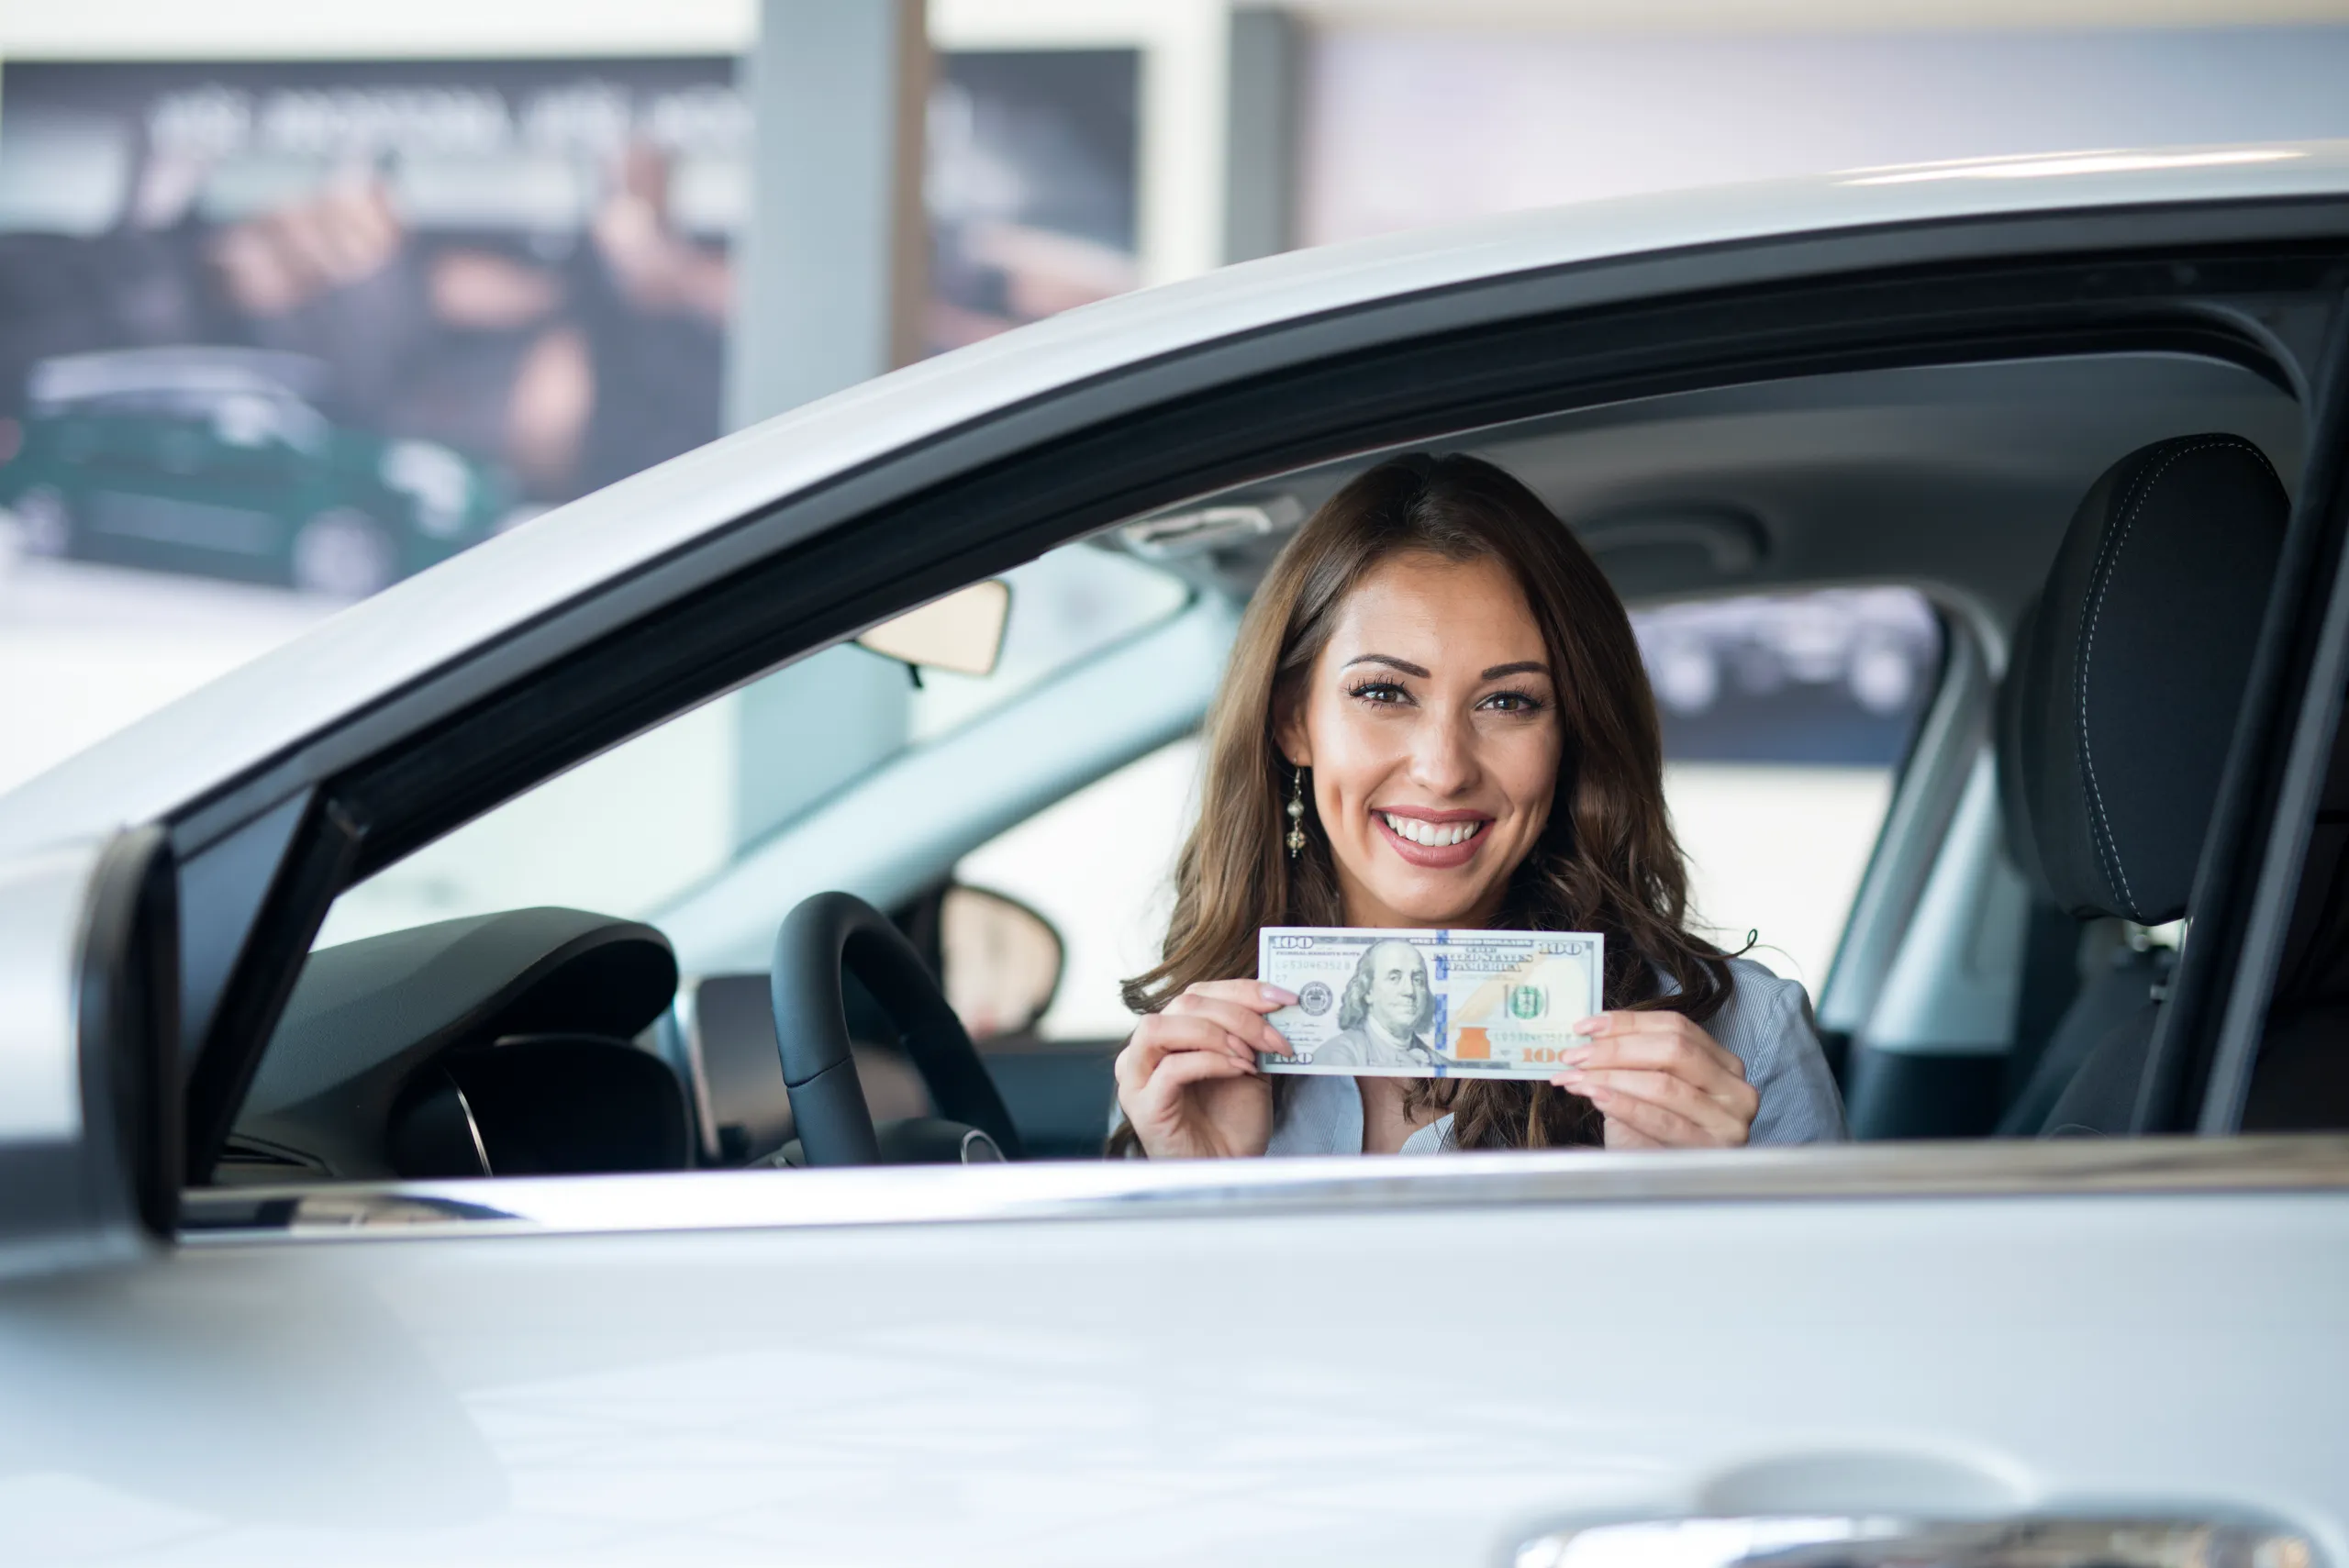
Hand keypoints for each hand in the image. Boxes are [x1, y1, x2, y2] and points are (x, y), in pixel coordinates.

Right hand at [1114, 980, 1295, 1158]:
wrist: (1229, 1169)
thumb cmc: (1233, 1122)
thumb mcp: (1248, 1064)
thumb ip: (1250, 1034)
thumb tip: (1277, 1002)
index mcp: (1169, 1034)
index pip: (1198, 993)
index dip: (1243, 990)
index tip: (1284, 999)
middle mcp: (1146, 1050)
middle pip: (1184, 1004)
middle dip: (1239, 1015)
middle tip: (1275, 1037)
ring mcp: (1137, 1078)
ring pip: (1162, 1027)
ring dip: (1216, 1033)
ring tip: (1250, 1055)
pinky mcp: (1143, 1106)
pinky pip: (1171, 1068)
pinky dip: (1211, 1062)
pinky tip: (1240, 1070)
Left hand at [1551, 1011, 1756, 1148]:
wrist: (1665, 1184)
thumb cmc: (1653, 1133)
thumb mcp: (1646, 1088)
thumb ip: (1631, 1059)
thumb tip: (1589, 1035)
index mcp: (1723, 1063)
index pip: (1676, 1026)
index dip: (1627, 1022)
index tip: (1585, 1026)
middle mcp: (1735, 1088)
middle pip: (1673, 1050)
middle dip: (1615, 1050)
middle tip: (1575, 1055)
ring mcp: (1729, 1120)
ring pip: (1665, 1085)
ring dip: (1611, 1078)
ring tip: (1576, 1079)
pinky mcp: (1714, 1150)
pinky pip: (1663, 1122)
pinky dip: (1625, 1106)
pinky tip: (1597, 1098)